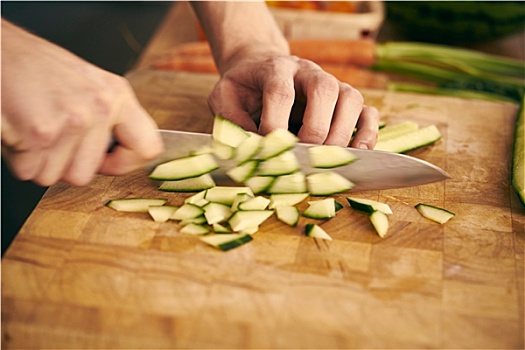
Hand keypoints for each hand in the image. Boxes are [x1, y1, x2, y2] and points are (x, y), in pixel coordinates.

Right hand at [1, 20, 162, 185]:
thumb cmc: (36, 68)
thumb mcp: (88, 85)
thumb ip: (108, 120)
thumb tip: (120, 157)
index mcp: (117, 96)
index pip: (148, 148)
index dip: (125, 164)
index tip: (107, 162)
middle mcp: (100, 107)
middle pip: (84, 175)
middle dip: (60, 164)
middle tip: (47, 132)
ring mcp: (72, 121)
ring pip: (53, 176)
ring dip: (36, 160)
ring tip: (31, 124)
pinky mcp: (41, 133)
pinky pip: (29, 171)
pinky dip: (16, 157)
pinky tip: (17, 127)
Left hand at [207, 51, 378, 147]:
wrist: (261, 70)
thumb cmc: (243, 89)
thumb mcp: (224, 99)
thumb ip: (231, 121)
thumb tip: (251, 152)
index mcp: (275, 68)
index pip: (281, 91)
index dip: (275, 122)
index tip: (268, 149)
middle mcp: (308, 72)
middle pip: (324, 89)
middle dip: (314, 128)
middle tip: (302, 157)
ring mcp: (332, 84)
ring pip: (350, 99)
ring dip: (342, 133)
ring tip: (326, 160)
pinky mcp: (346, 101)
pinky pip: (368, 112)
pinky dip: (368, 133)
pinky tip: (357, 153)